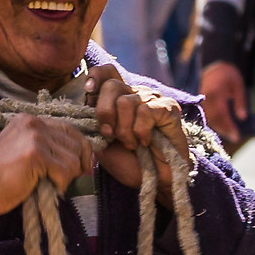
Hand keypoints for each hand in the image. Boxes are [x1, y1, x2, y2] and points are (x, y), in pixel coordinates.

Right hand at [0, 113, 93, 222]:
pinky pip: (65, 171)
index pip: (70, 130)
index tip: (83, 166)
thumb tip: (82, 159)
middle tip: (63, 179)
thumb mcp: (24, 151)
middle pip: (76, 144)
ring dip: (65, 177)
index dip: (81, 150)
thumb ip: (47, 147)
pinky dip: (59, 184)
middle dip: (75, 165)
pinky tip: (43, 186)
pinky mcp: (37, 153)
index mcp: (30, 120)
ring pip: (73, 159)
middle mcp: (34, 123)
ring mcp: (36, 136)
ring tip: (46, 182)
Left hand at [86, 63, 183, 197]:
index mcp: (118, 98)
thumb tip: (86, 100)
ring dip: (124, 129)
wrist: (154, 182)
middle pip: (111, 85)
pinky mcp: (168, 108)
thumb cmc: (128, 163)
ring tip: (131, 145)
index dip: (96, 77)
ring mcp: (153, 99)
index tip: (89, 91)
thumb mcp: (101, 142)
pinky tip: (145, 142)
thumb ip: (92, 122)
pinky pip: (146, 111)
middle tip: (110, 135)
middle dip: (104, 113)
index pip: (106, 72)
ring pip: (126, 102)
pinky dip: (141, 131)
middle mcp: (135, 94)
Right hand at [200, 60, 248, 144]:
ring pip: (209, 118)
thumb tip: (242, 118)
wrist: (213, 64)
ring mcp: (202, 100)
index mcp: (216, 93)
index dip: (228, 126)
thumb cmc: (228, 74)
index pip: (222, 114)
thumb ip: (240, 101)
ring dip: (219, 128)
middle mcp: (206, 98)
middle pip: (214, 119)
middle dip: (224, 130)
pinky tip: (223, 128)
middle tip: (235, 138)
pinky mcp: (201, 102)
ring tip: (231, 134)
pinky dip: (214, 122)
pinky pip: (206, 115)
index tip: (237, 136)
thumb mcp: (238, 84)